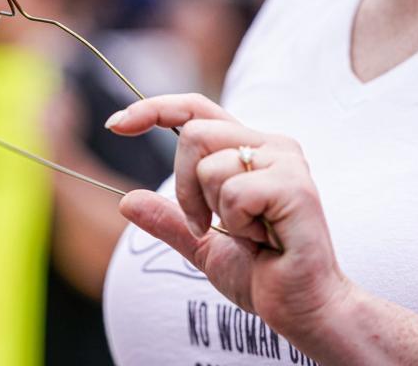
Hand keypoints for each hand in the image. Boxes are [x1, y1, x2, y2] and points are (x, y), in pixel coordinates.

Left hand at [106, 93, 354, 340]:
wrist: (302, 309)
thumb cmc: (264, 274)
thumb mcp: (202, 244)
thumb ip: (169, 220)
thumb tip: (125, 200)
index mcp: (250, 149)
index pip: (196, 109)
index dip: (153, 109)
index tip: (115, 125)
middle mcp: (271, 145)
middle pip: (193, 134)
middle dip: (184, 187)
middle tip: (206, 224)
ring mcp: (286, 162)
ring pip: (210, 165)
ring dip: (214, 211)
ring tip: (249, 234)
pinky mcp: (295, 186)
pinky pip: (234, 192)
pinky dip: (237, 223)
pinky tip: (264, 240)